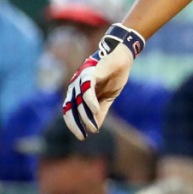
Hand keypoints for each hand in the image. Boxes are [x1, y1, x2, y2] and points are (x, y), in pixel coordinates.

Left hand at [63, 25, 144, 139]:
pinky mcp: (90, 73)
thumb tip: (94, 128)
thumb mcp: (108, 98)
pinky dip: (89, 101)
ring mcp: (81, 79)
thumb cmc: (115, 75)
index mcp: (79, 92)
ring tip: (92, 127)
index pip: (70, 111)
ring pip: (78, 101)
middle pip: (69, 108)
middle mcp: (76, 86)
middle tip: (82, 136)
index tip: (83, 137)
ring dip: (84, 115)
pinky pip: (86, 89)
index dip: (74, 124)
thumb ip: (100, 112)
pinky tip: (95, 109)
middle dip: (74, 124)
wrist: (123, 57)